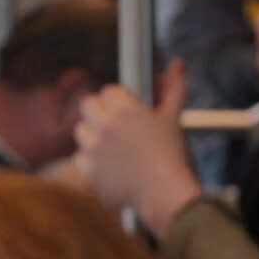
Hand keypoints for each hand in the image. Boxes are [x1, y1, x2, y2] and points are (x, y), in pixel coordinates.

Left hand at [74, 60, 202, 238]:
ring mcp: (92, 149)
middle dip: (99, 113)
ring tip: (114, 149)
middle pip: (87, 106)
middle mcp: (104, 126)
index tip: (129, 111)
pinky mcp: (86, 171)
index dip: (119, 100)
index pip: (109, 91)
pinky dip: (91, 162)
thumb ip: (172, 91)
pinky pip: (80, 159)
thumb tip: (178, 63)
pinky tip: (111, 168)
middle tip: (117, 127)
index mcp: (125, 110)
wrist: (165, 195)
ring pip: (80, 131)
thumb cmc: (173, 156)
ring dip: (93, 136)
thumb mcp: (173, 121)